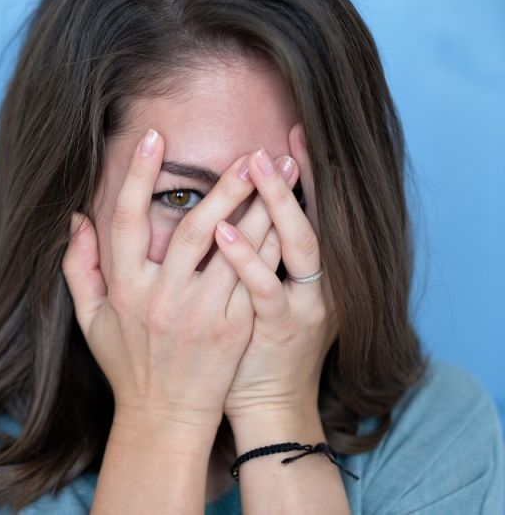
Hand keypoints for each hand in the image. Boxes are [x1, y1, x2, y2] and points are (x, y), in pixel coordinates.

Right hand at [62, 129, 277, 434]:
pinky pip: (256, 280)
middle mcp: (163, 298)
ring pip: (234, 251)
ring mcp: (201, 315)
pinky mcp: (234, 330)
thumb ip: (78, 267)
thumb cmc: (126, 363)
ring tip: (284, 175)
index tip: (154, 136)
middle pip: (194, 229)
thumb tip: (76, 218)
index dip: (139, 176)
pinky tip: (288, 222)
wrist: (164, 417)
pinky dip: (271, 247)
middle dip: (224, 187)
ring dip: (261, 208)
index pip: (127, 221)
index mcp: (125, 289)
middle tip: (250, 153)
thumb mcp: (90, 319)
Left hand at [214, 124, 336, 422]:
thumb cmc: (255, 347)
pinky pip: (265, 288)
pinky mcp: (282, 329)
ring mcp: (303, 306)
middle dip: (290, 181)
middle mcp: (317, 284)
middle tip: (271, 143)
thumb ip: (263, 254)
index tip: (289, 136)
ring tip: (253, 165)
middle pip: (309, 219)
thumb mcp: (267, 298)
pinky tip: (223, 230)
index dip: (304, 175)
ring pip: (297, 245)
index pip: (308, 213)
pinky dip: (246, 257)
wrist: (269, 405)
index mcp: (310, 273)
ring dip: (276, 203)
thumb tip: (237, 211)